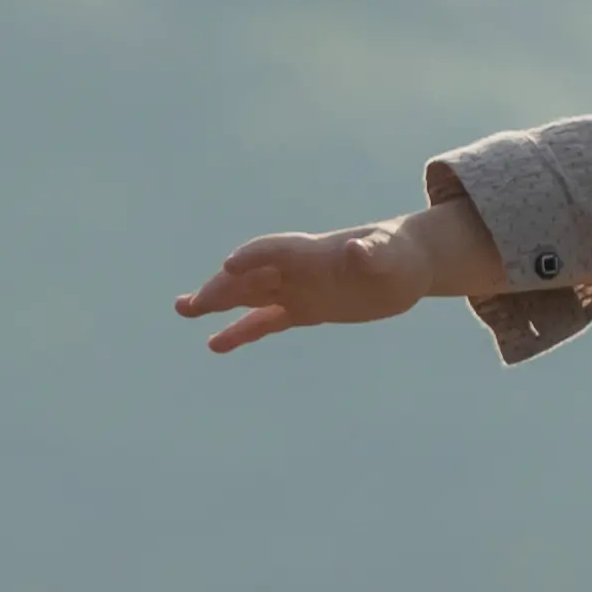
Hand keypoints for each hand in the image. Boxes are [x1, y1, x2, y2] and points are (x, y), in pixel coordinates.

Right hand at [176, 216, 439, 354]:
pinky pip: (267, 320)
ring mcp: (299, 289)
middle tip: (189, 305)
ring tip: (185, 310)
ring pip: (250, 295)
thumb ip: (372, 251)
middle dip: (221, 288)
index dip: (254, 256)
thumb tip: (357, 249)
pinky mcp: (306, 309)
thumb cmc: (400, 253)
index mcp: (315, 252)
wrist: (407, 265)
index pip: (277, 250)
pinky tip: (216, 343)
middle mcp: (299, 269)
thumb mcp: (391, 254)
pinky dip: (242, 330)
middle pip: (251, 276)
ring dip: (218, 301)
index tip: (229, 266)